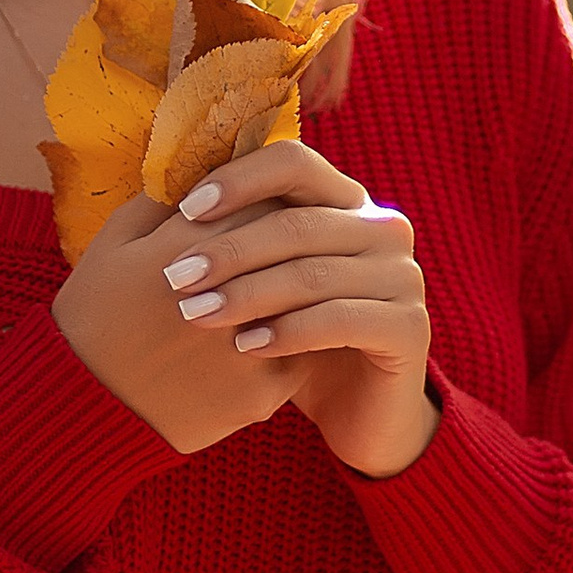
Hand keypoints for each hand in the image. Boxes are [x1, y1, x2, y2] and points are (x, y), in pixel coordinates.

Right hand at [53, 189, 310, 456]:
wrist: (88, 411)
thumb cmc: (94, 318)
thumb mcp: (111, 243)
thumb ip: (160, 198)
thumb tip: (209, 161)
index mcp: (179, 252)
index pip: (254, 199)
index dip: (258, 196)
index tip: (253, 202)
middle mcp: (221, 297)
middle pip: (284, 244)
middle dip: (282, 236)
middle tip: (272, 239)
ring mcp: (246, 346)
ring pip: (303, 295)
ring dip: (296, 283)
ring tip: (278, 281)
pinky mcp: (264, 390)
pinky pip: (304, 346)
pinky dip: (296, 334)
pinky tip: (278, 328)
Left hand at [147, 140, 435, 480]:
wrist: (357, 410)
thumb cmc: (296, 336)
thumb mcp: (265, 279)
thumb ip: (236, 233)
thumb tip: (163, 193)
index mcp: (346, 201)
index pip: (294, 162)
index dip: (238, 179)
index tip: (184, 211)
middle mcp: (382, 229)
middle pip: (298, 222)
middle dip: (229, 249)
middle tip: (175, 277)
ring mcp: (403, 277)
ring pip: (313, 273)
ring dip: (248, 292)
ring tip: (197, 313)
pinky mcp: (409, 329)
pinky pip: (340, 319)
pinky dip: (288, 331)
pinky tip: (245, 346)